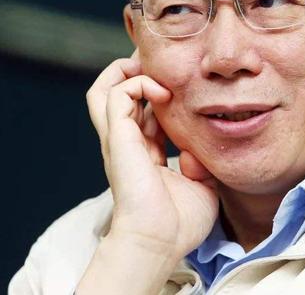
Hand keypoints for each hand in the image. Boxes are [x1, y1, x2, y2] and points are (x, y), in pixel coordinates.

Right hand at [85, 50, 218, 260]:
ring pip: (104, 88)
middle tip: (162, 64)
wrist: (161, 241)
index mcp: (145, 152)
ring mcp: (119, 138)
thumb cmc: (180, 222)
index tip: (183, 83)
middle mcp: (127, 142)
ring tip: (153, 68)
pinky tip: (163, 93)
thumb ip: (199, 162)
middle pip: (115, 93)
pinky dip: (138, 84)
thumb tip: (197, 147)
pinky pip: (115, 95)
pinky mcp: (117, 137)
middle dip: (136, 71)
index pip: (143, 110)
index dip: (159, 92)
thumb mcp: (200, 184)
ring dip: (128, 71)